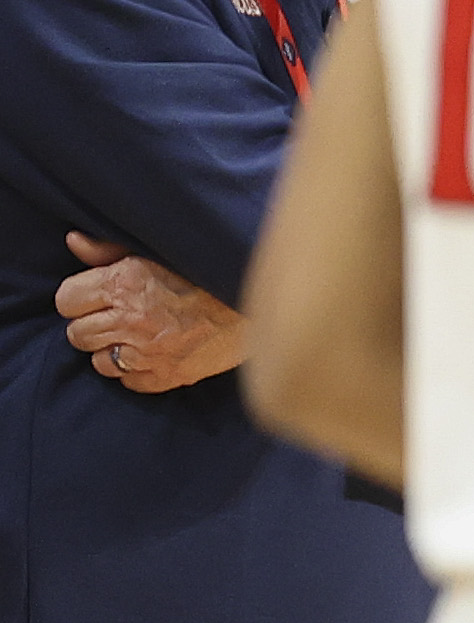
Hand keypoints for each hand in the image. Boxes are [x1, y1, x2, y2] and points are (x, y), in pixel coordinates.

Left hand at [58, 233, 245, 392]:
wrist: (258, 303)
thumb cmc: (209, 273)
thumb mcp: (158, 251)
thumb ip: (110, 250)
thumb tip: (73, 240)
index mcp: (125, 283)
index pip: (66, 300)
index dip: (79, 298)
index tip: (97, 297)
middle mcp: (130, 319)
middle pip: (77, 333)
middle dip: (92, 325)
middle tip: (118, 318)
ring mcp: (148, 352)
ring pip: (99, 361)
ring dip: (112, 350)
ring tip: (135, 338)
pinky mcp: (168, 375)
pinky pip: (129, 381)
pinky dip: (137, 371)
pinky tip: (153, 354)